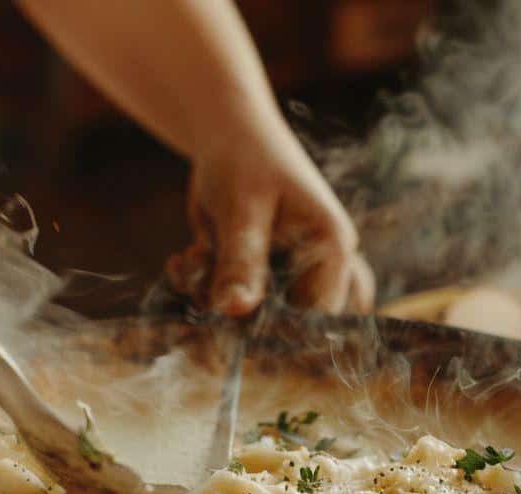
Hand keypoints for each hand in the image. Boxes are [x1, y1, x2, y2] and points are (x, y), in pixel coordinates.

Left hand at [166, 128, 373, 314]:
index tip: (232, 322)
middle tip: (206, 293)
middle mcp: (319, 268)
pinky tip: (188, 256)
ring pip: (255, 317)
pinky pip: (232, 302)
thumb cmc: (246, 158)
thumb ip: (242, 260)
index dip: (279, 331)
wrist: (226, 135)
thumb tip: (234, 310)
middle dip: (243, 318)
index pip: (321, 315)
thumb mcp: (243, 208)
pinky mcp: (260, 277)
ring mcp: (288, 275)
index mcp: (332, 249)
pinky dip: (204, 288)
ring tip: (194, 258)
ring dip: (217, 299)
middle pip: (292, 325)